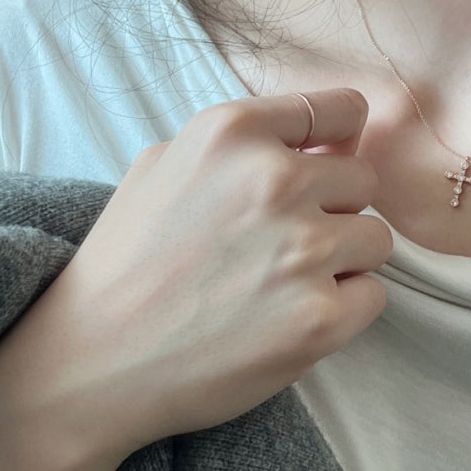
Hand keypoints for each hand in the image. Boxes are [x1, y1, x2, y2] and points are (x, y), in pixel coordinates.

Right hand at [40, 88, 390, 456]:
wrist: (94, 362)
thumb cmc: (124, 265)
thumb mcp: (160, 167)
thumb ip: (237, 145)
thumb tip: (315, 140)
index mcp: (233, 134)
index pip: (343, 109)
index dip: (341, 137)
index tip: (331, 158)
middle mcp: (275, 181)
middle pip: (363, 180)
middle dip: (333, 207)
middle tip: (281, 243)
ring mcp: (303, 250)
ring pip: (376, 239)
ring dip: (342, 260)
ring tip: (283, 283)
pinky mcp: (320, 317)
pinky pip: (373, 296)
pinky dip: (343, 308)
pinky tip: (291, 317)